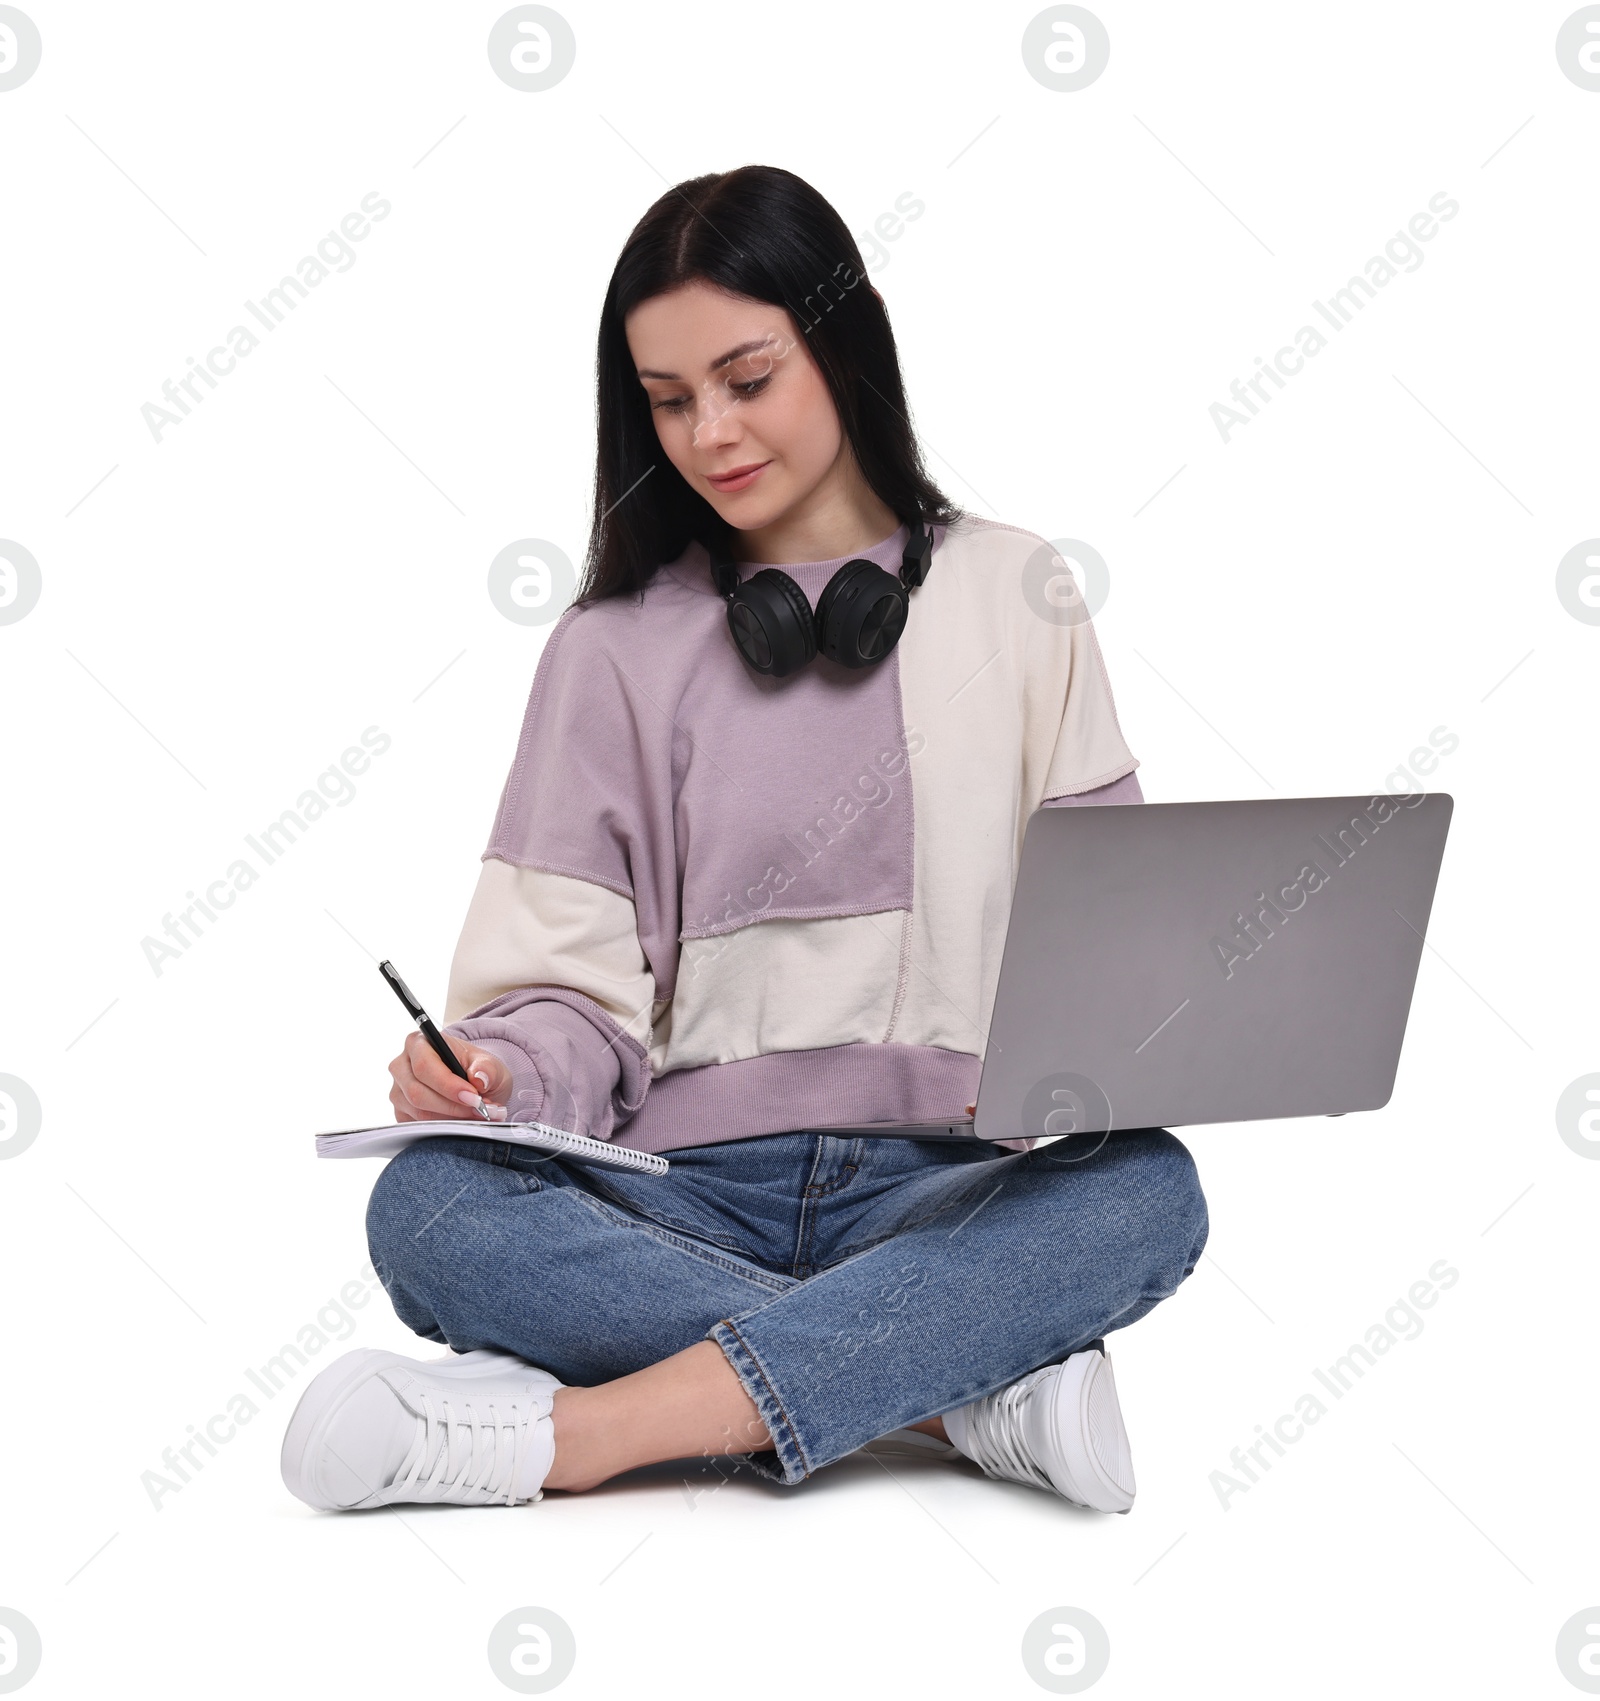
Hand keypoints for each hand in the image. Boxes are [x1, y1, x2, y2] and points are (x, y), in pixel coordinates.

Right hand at [388, 1031, 511, 1123]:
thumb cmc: (477, 1069)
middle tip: (479, 1111)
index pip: (424, 1066)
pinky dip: (443, 1128)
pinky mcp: (401, 1112)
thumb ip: (487, 1068)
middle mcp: (402, 1066)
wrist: (474, 1085)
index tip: (473, 1097)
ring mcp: (398, 1091)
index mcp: (419, 1042)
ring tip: (477, 1116)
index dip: (448, 1085)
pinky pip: (418, 1126)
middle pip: (417, 1092)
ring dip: (451, 1119)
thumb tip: (478, 1078)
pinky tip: (463, 1122)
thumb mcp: (490, 1064)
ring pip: (418, 1112)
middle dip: (452, 1106)